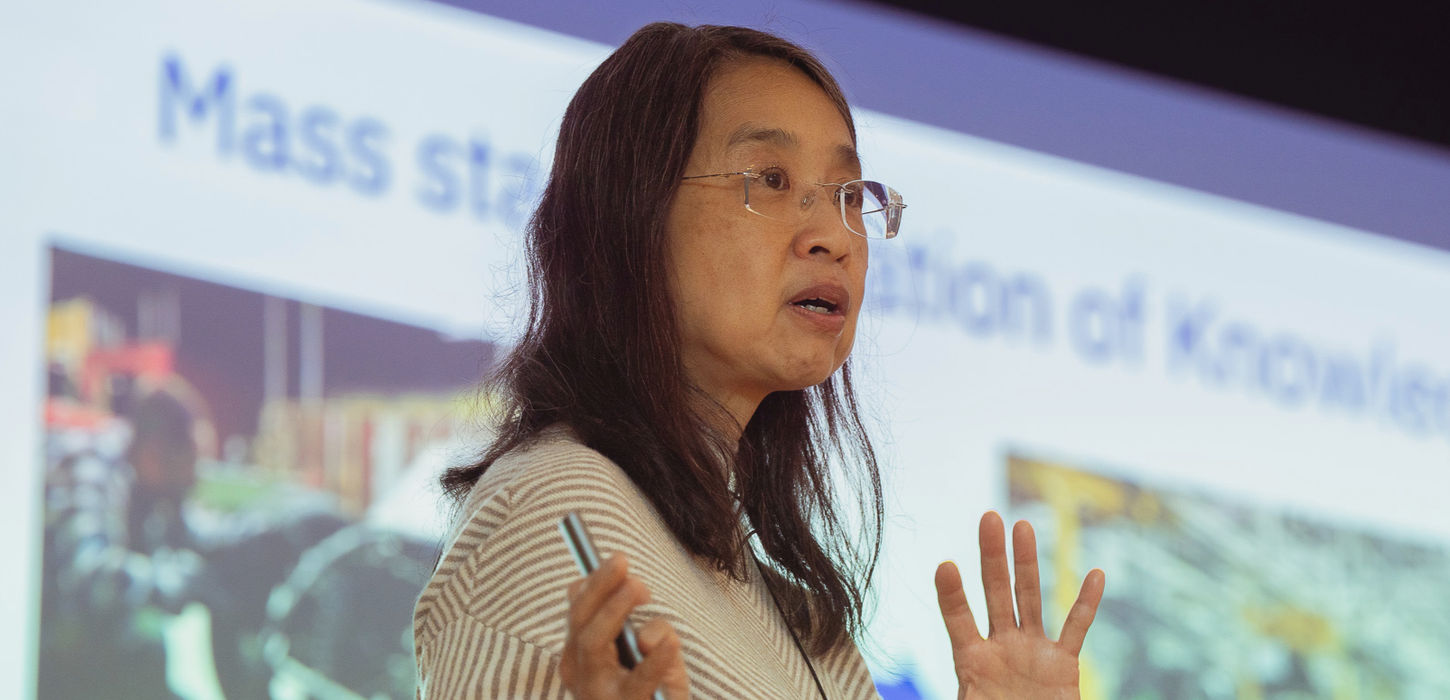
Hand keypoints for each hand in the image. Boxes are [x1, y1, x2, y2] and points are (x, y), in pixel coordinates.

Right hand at [560, 554, 689, 698]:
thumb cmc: (649, 695)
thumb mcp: (638, 656)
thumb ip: (627, 625)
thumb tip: (611, 586)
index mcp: (579, 660)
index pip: (577, 614)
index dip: (594, 584)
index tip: (618, 558)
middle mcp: (580, 676)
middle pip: (581, 623)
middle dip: (601, 587)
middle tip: (625, 562)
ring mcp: (598, 695)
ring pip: (592, 643)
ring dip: (614, 609)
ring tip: (640, 587)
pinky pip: (637, 681)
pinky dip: (654, 658)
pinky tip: (667, 641)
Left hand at [934, 512, 1103, 699]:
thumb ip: (964, 695)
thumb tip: (930, 697)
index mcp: (971, 660)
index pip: (957, 619)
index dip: (951, 594)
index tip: (945, 566)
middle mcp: (1000, 646)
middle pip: (994, 592)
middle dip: (992, 556)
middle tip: (988, 518)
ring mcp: (1032, 650)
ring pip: (1030, 598)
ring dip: (1028, 563)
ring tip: (1022, 526)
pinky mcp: (1062, 664)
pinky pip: (1076, 629)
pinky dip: (1087, 603)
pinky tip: (1095, 575)